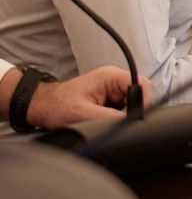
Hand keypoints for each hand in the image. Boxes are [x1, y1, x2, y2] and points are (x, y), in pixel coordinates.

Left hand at [27, 66, 149, 128]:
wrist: (42, 106)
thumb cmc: (55, 105)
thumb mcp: (83, 114)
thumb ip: (110, 117)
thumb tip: (129, 122)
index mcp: (111, 76)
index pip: (142, 85)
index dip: (142, 103)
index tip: (131, 116)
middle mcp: (114, 80)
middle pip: (139, 95)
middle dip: (130, 111)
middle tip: (113, 120)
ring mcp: (111, 89)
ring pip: (132, 104)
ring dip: (122, 115)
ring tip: (102, 119)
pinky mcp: (108, 98)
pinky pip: (122, 108)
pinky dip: (116, 117)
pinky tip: (102, 119)